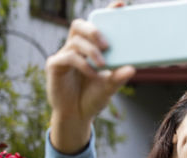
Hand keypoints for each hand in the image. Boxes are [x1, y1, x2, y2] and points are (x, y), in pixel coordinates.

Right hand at [45, 1, 134, 152]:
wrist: (76, 116)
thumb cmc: (92, 97)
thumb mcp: (109, 87)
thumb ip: (118, 77)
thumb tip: (132, 68)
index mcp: (90, 46)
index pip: (97, 23)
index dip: (108, 11)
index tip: (121, 4)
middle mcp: (75, 46)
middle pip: (80, 25)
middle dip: (94, 30)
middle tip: (107, 44)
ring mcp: (64, 55)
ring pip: (75, 40)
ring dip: (91, 51)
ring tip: (102, 64)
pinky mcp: (55, 66)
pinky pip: (67, 57)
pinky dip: (82, 64)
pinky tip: (92, 73)